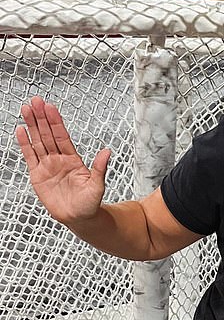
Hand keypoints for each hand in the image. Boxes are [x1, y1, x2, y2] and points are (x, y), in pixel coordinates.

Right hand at [15, 96, 111, 223]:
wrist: (79, 219)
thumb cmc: (90, 204)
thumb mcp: (97, 186)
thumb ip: (100, 169)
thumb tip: (107, 152)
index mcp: (73, 160)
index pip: (62, 136)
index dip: (56, 122)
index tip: (50, 107)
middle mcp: (59, 160)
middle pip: (48, 134)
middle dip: (41, 118)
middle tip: (35, 101)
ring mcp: (47, 166)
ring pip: (38, 142)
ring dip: (32, 126)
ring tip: (26, 110)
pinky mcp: (37, 176)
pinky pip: (30, 156)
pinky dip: (25, 144)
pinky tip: (21, 131)